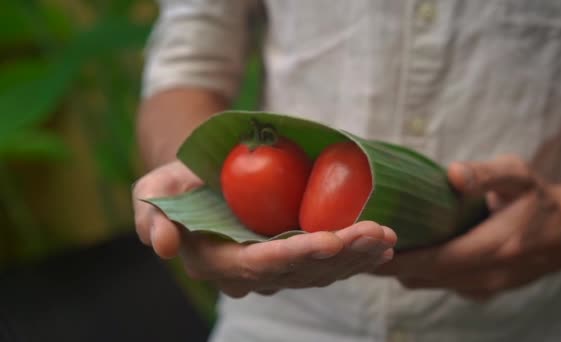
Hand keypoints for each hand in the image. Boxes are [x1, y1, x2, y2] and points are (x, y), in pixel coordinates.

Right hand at [132, 160, 395, 297]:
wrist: (205, 183)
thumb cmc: (184, 183)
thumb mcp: (157, 189)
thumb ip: (153, 212)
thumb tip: (164, 245)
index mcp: (218, 263)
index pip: (260, 266)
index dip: (296, 256)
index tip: (331, 241)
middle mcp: (250, 276)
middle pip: (301, 272)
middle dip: (341, 257)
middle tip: (378, 235)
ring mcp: (276, 270)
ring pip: (320, 273)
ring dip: (357, 258)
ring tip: (388, 238)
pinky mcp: (295, 260)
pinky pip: (328, 265)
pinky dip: (356, 257)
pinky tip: (383, 247)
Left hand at [375, 155, 560, 300]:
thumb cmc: (539, 199)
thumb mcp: (518, 175)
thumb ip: (485, 173)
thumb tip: (450, 174)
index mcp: (495, 247)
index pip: (433, 261)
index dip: (395, 258)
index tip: (363, 245)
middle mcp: (487, 276)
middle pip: (422, 277)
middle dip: (387, 263)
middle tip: (357, 240)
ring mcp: (484, 287)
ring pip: (428, 284)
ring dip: (401, 268)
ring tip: (375, 242)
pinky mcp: (482, 290)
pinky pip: (440, 284)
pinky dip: (420, 271)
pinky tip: (409, 248)